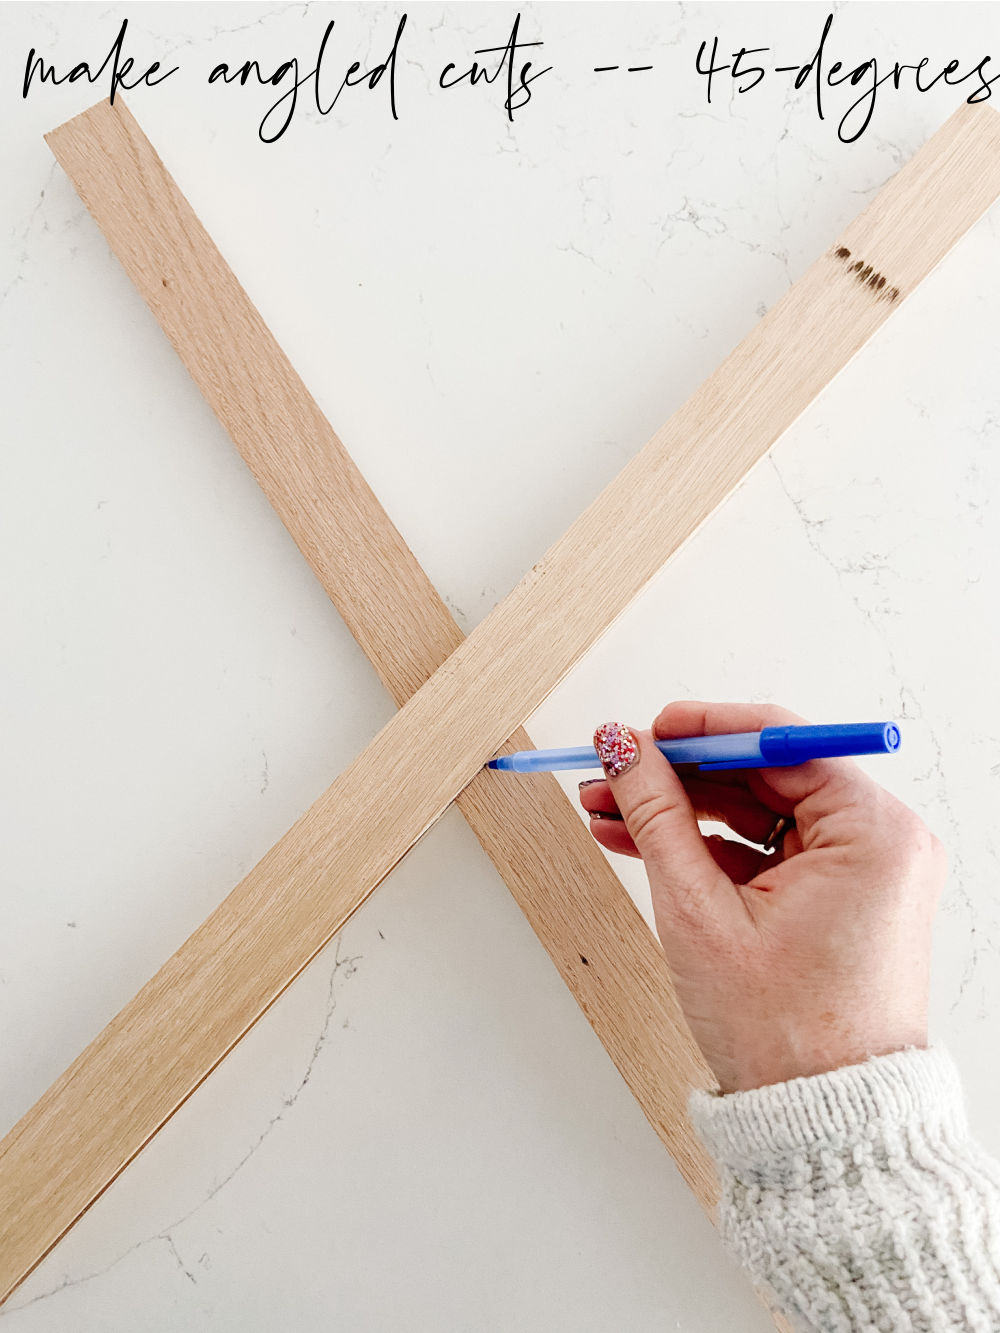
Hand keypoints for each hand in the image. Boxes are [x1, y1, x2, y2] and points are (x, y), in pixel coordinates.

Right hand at [580, 702, 946, 1092]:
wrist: (823, 1123)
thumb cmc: (787, 1036)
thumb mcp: (700, 910)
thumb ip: (657, 814)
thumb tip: (625, 748)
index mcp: (874, 834)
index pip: (780, 742)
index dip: (701, 729)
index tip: (644, 729)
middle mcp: (881, 843)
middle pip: (763, 775)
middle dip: (679, 775)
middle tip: (612, 770)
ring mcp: (862, 871)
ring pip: (758, 813)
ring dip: (683, 811)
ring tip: (611, 811)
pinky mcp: (838, 898)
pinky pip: (766, 850)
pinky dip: (708, 848)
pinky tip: (645, 843)